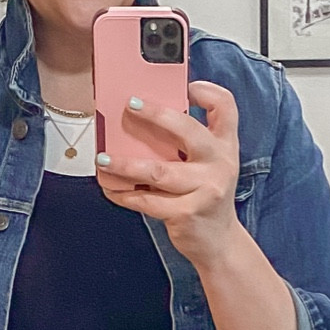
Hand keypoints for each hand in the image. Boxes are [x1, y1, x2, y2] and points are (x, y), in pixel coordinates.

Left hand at [95, 80, 241, 269]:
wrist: (218, 242)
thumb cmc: (205, 197)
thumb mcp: (208, 165)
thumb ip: (188, 143)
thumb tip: (141, 122)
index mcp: (225, 145)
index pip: (225, 107)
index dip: (207, 91)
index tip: (186, 86)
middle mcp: (220, 163)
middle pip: (188, 131)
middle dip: (157, 115)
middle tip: (131, 106)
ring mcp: (205, 189)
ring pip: (158, 171)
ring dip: (125, 164)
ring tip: (103, 158)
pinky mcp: (187, 213)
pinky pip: (147, 201)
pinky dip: (124, 194)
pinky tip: (110, 188)